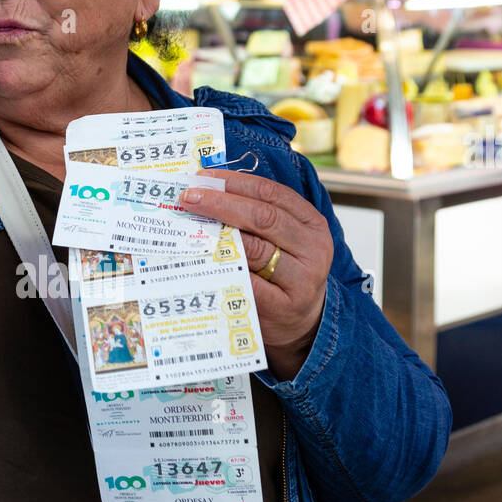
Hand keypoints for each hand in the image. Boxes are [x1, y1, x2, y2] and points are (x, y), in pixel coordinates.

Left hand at [180, 169, 333, 380]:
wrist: (302, 324)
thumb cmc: (285, 275)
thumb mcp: (284, 240)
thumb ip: (258, 217)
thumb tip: (208, 190)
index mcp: (312, 223)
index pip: (272, 193)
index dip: (235, 182)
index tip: (203, 178)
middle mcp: (313, 248)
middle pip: (263, 217)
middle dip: (221, 203)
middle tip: (189, 197)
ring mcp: (302, 279)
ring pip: (255, 249)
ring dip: (218, 235)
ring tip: (189, 226)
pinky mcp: (285, 306)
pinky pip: (248, 282)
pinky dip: (223, 269)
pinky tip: (200, 260)